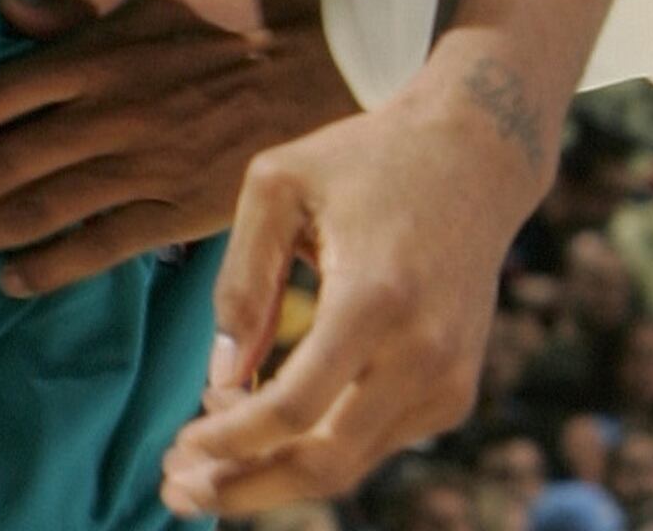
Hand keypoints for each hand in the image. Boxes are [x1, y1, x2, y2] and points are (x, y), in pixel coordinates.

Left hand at [0, 0, 353, 294]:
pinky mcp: (183, 208)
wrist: (335, 53)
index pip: (0, 98)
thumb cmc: (245, 4)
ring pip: (43, 209)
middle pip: (6, 162)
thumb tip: (6, 6)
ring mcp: (146, 167)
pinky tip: (9, 282)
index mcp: (99, 55)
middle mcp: (111, 115)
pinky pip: (104, 245)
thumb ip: (79, 1)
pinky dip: (53, 267)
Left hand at [155, 57, 545, 516]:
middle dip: (245, 488)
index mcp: (375, 297)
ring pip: (350, 464)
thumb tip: (220, 380)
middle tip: (177, 493)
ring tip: (202, 474)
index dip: (229, 441)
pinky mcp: (455, 393)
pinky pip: (372, 443)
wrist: (476, 160)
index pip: (294, 407)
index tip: (176, 448)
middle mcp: (424, 352)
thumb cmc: (363, 162)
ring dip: (272, 478)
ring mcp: (448, 380)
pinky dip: (313, 449)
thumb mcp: (278, 186)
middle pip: (326, 462)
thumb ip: (241, 280)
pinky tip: (260, 430)